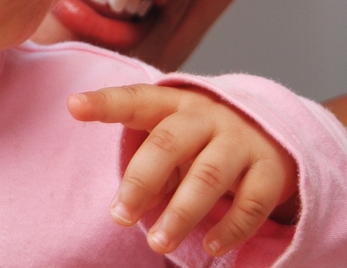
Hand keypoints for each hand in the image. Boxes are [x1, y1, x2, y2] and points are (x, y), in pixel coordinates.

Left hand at [67, 84, 297, 256]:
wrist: (273, 134)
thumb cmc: (203, 142)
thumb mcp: (173, 141)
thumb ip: (149, 165)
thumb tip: (126, 206)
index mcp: (175, 105)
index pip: (137, 99)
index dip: (105, 103)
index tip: (74, 106)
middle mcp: (208, 117)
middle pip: (169, 142)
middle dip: (141, 181)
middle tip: (120, 216)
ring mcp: (241, 141)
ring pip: (209, 175)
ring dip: (181, 212)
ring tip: (158, 242)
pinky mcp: (271, 170)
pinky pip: (252, 201)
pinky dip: (231, 228)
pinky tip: (212, 246)